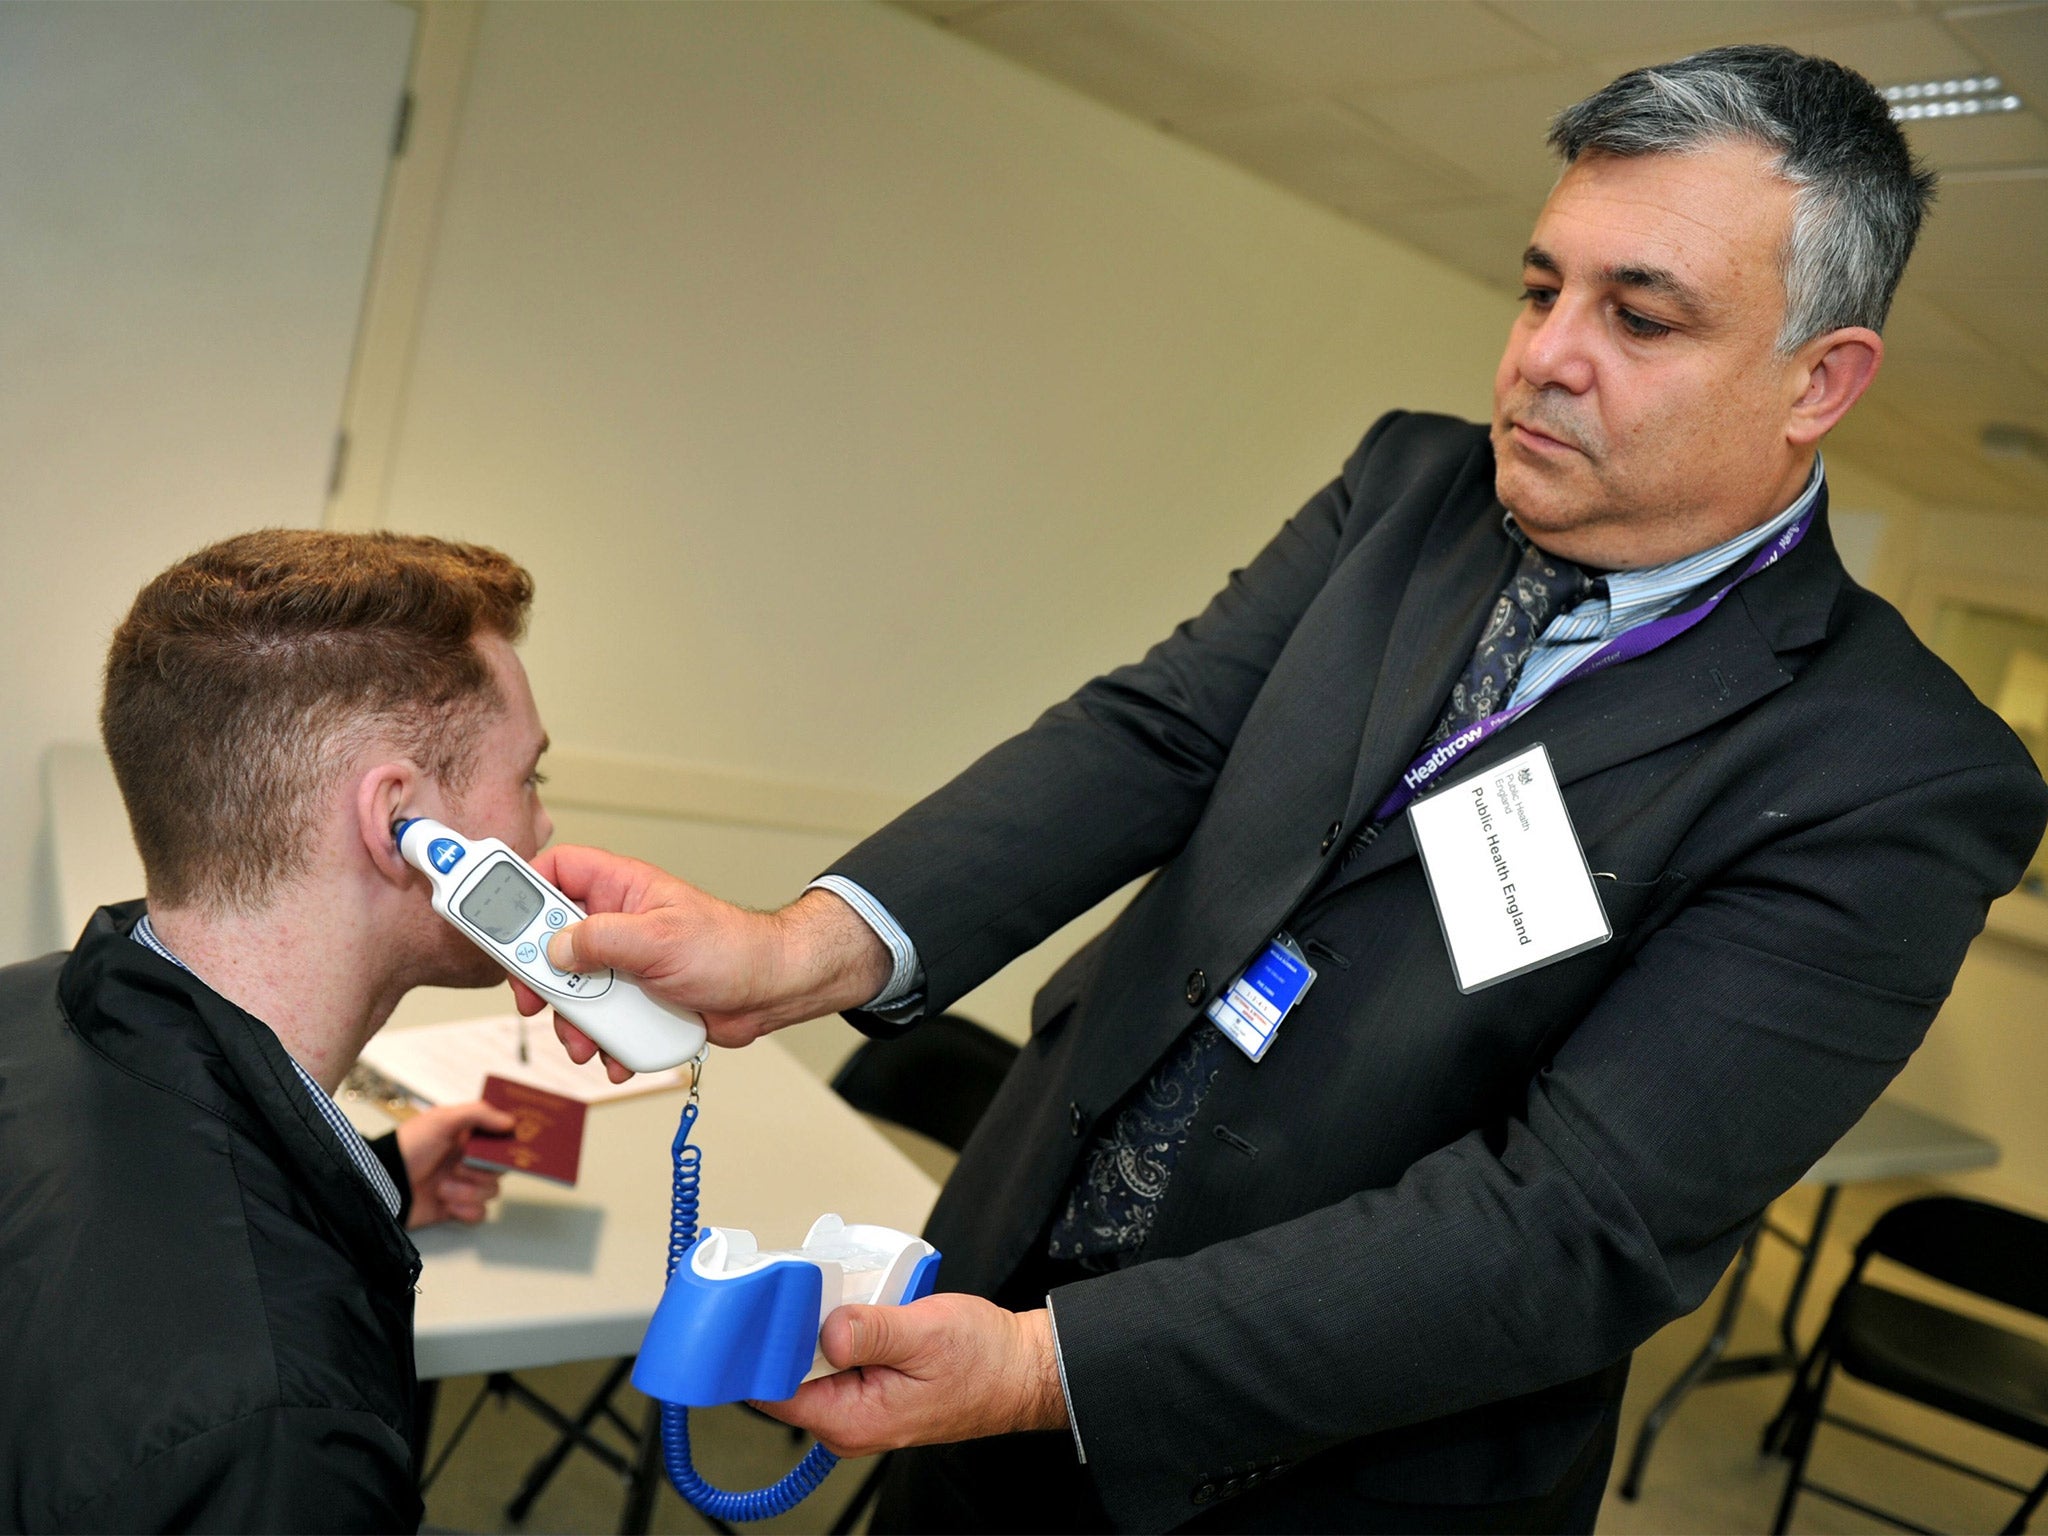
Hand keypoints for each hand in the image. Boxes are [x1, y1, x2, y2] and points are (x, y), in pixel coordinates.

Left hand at [394, 1101, 514, 1227]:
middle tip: (461, 1167)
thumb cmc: (409, 1147)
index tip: (509, 1149)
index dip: (506, 1145)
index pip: (499, 1140)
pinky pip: (479, 1213)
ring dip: (468, 1191)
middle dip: (482, 1171)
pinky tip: (448, 1204)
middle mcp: (467, 1161)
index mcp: (466, 1137)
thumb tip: (510, 1121)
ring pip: (490, 1192)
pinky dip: (466, 1210)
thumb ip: (479, 1114)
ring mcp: (462, 1185)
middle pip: (499, 1169)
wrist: (383, 1184)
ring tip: (443, 1188)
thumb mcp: (443, 1119)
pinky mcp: (455, 1208)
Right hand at [508, 846, 891, 1077]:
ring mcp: (626, 961)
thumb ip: (600, 940)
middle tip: (535, 1001)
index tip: (497, 921)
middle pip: (552, 940)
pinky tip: (614, 1055)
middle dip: (542, 977)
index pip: (557, 869)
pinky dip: (602, 1040)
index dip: (523, 889)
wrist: (773, 991)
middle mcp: (618, 921)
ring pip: (573, 987)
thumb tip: (555, 947)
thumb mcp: (659, 940)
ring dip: (573, 1021)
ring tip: (585, 1043)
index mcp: (621, 888)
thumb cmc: (733, 949)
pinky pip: (601, 1018)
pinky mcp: (636, 997)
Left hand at [754, 1294, 1066, 1457]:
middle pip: (786, 1373)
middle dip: (791, 1329)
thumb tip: (825, 1329)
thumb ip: (872, 1332)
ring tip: (845, 1298)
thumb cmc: (984, 1361)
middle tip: (810, 1290)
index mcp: (853, 1420)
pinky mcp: (867, 1390)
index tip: (757, 1311)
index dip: (760, 1350)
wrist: (1020, 1371)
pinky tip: (858, 1310)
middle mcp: (847, 1423)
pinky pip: (834, 1359)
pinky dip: (839, 1330)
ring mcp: (856, 1408)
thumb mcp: (926, 1333)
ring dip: (818, 1326)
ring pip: (810, 1362)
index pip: (773, 1392)